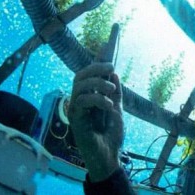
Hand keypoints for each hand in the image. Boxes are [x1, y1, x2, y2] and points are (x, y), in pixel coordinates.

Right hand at [68, 62, 124, 181]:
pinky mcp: (76, 118)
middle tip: (111, 68)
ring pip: (79, 84)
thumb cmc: (111, 134)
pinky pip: (82, 100)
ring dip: (98, 82)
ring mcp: (77, 108)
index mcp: (93, 95)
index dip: (100, 57)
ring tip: (112, 89)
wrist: (108, 155)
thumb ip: (116, 93)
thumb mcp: (118, 109)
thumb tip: (114, 74)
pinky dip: (97, 99)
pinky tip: (109, 105)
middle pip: (81, 74)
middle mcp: (82, 99)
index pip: (93, 73)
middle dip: (96, 66)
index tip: (109, 40)